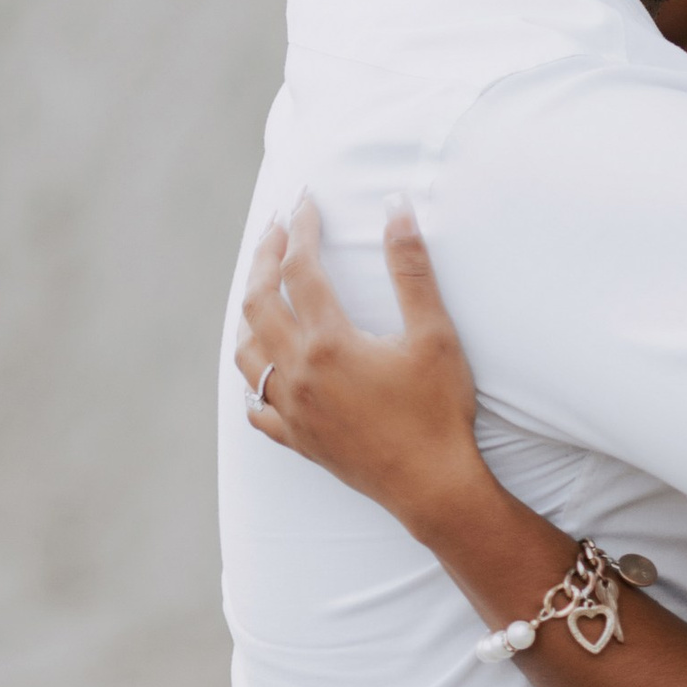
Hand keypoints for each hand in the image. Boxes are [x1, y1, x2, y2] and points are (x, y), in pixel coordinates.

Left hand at [236, 197, 487, 540]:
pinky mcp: (296, 439)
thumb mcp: (434, 335)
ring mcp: (291, 409)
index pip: (300, 269)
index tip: (305, 201)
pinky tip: (264, 368)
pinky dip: (253, 378)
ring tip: (263, 289)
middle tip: (275, 229)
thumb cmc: (439, 411)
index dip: (300, 228)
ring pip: (247, 352)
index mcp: (329, 342)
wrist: (433, 486)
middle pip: (258, 302)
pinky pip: (256, 405)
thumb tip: (396, 207)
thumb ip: (411, 269)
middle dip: (263, 258)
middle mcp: (298, 373)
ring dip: (250, 312)